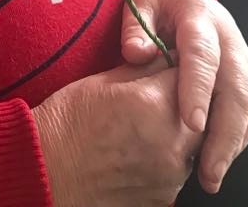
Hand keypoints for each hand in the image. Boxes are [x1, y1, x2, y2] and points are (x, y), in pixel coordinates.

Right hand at [33, 57, 201, 205]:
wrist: (47, 174)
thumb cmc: (66, 124)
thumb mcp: (102, 81)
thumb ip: (142, 68)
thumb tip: (165, 55)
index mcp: (154, 105)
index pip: (188, 74)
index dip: (178, 65)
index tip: (169, 63)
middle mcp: (171, 144)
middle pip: (201, 113)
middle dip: (185, 99)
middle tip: (159, 93)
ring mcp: (171, 176)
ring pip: (194, 143)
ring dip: (180, 129)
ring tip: (146, 123)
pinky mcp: (166, 197)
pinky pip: (179, 168)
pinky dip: (168, 155)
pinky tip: (140, 147)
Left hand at [122, 0, 247, 195]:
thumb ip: (136, 25)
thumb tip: (136, 54)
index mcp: (200, 18)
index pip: (202, 55)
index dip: (198, 88)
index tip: (192, 122)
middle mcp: (228, 41)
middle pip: (235, 90)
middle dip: (224, 133)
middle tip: (207, 170)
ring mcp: (239, 60)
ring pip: (246, 106)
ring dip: (232, 143)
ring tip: (211, 176)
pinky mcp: (241, 77)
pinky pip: (245, 112)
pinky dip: (235, 138)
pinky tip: (217, 160)